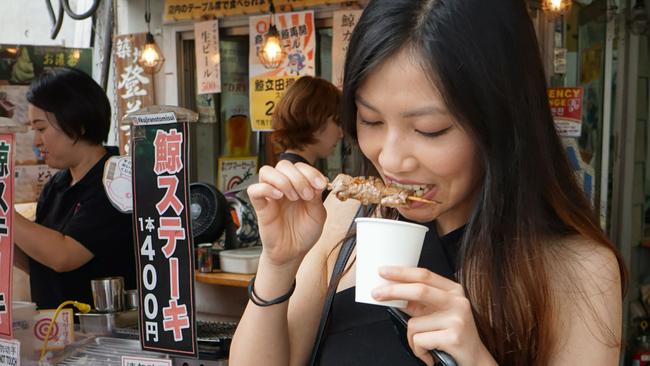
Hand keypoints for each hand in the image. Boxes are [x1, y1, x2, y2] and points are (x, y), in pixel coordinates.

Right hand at [247, 161, 327, 266]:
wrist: (293, 252)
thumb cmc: (304, 233)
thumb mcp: (317, 214)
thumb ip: (317, 197)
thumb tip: (317, 182)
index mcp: (298, 185)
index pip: (299, 166)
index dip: (310, 171)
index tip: (320, 185)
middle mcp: (283, 187)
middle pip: (283, 165)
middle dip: (298, 177)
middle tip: (306, 195)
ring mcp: (270, 195)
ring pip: (266, 171)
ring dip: (283, 180)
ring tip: (293, 197)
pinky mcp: (260, 206)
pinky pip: (254, 189)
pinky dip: (266, 188)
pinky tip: (278, 197)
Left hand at [372, 267, 496, 365]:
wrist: (474, 360)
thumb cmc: (451, 335)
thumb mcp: (436, 314)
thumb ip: (418, 303)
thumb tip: (391, 293)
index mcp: (453, 291)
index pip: (424, 275)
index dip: (402, 272)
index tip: (383, 271)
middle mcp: (458, 301)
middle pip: (419, 290)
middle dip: (393, 291)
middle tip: (376, 294)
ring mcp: (457, 318)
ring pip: (414, 323)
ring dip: (411, 338)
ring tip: (423, 345)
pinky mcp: (454, 336)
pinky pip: (419, 340)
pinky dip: (418, 350)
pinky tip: (429, 354)